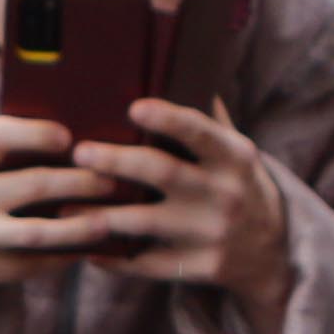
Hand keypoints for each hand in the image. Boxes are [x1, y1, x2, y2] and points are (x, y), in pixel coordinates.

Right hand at [0, 112, 120, 288]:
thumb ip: (18, 145)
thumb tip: (88, 143)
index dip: (37, 134)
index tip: (71, 139)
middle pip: (33, 185)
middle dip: (81, 183)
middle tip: (112, 183)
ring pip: (35, 232)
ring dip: (78, 227)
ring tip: (107, 223)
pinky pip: (28, 263)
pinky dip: (61, 257)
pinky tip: (83, 249)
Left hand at [69, 98, 295, 333]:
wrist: (270, 251)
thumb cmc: (236, 186)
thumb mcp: (235, 152)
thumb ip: (207, 117)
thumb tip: (179, 65)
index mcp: (233, 156)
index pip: (199, 132)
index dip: (167, 119)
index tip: (134, 107)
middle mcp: (225, 193)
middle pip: (163, 172)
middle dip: (117, 162)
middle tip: (79, 152)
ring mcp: (211, 233)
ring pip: (145, 223)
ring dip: (100, 215)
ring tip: (63, 207)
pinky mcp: (197, 267)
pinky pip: (144, 263)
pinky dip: (111, 258)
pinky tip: (82, 248)